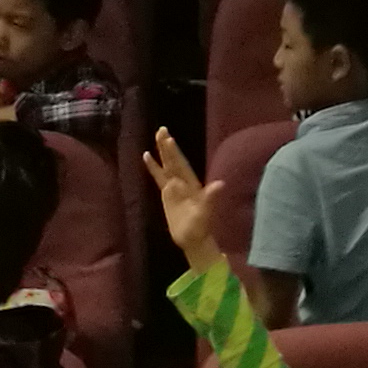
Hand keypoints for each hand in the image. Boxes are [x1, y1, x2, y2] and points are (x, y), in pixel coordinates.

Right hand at [147, 128, 227, 272]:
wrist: (193, 239)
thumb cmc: (201, 227)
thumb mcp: (205, 213)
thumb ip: (211, 197)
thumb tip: (221, 184)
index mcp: (191, 184)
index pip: (181, 165)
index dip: (174, 153)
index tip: (168, 139)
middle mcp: (183, 182)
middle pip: (173, 160)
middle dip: (167, 146)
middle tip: (162, 129)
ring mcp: (175, 187)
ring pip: (167, 165)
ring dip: (162, 152)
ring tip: (157, 135)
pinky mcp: (167, 194)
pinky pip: (158, 177)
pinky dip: (153, 167)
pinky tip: (147, 155)